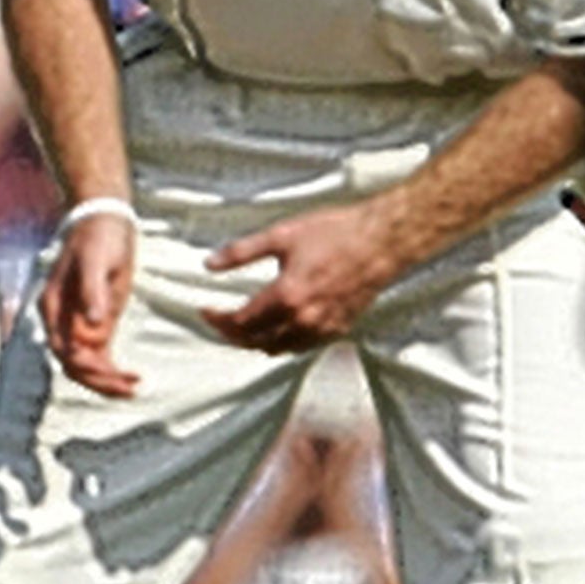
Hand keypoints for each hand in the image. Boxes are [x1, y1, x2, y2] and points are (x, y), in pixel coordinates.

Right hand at [40, 212, 139, 397]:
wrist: (104, 220)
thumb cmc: (98, 238)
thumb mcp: (96, 260)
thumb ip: (92, 292)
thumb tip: (93, 324)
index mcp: (54, 306)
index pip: (65, 351)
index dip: (89, 369)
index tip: (117, 375)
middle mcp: (61, 320)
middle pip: (72, 365)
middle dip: (99, 381)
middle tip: (131, 388)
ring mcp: (77, 323)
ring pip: (84, 366)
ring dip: (106, 381)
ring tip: (135, 386)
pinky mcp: (94, 323)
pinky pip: (98, 356)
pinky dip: (111, 370)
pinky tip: (133, 376)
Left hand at [202, 202, 401, 353]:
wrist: (380, 242)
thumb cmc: (333, 234)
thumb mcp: (280, 236)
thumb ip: (241, 252)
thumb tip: (209, 264)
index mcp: (286, 296)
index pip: (241, 321)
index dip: (218, 320)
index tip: (204, 311)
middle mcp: (304, 319)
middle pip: (256, 341)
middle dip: (231, 335)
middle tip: (218, 323)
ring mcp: (323, 328)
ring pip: (279, 349)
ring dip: (255, 343)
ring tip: (240, 330)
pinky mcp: (339, 329)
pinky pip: (302, 347)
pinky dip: (282, 344)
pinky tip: (274, 332)